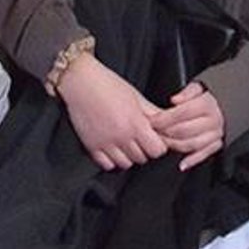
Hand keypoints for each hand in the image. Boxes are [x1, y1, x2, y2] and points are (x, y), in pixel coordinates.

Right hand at [57, 56, 170, 170]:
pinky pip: (107, 166)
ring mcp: (106, 144)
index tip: (155, 138)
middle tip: (140, 138)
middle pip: (142, 158)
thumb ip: (152, 113)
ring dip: (129, 156)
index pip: (157, 150)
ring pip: (126, 164)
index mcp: (135, 123)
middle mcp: (121, 136)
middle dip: (144, 150)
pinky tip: (113, 147)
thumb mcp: (136, 96)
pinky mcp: (92, 147)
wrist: (81, 83)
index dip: (158, 145)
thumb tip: (167, 123)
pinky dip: (112, 160)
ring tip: (126, 142)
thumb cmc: (108, 85)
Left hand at [159, 78, 226, 171]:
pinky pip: (203, 155)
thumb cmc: (210, 97)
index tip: (152, 121)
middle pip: (184, 130)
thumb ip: (187, 93)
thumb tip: (175, 100)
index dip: (164, 118)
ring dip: (174, 146)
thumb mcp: (199, 87)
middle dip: (165, 133)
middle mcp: (213, 120)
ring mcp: (216, 134)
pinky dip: (192, 161)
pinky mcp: (217, 144)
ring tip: (162, 143)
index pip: (182, 113)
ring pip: (191, 144)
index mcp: (207, 104)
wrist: (230, 105)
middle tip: (153, 133)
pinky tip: (181, 164)